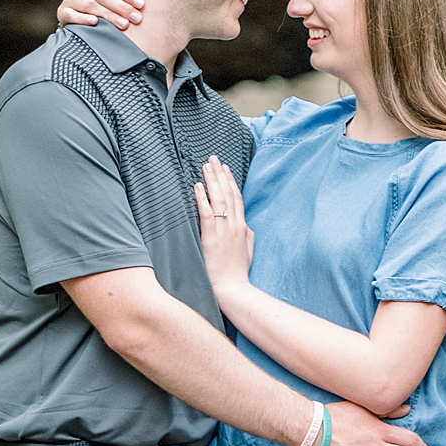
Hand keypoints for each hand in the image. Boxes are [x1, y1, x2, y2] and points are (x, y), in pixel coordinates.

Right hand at [57, 0, 144, 32]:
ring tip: (124, 24)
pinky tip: (96, 23)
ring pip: (90, 6)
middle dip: (122, 7)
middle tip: (136, 18)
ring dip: (108, 15)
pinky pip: (73, 15)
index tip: (141, 4)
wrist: (72, 14)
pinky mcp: (63, 12)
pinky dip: (84, 19)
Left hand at [195, 157, 253, 298]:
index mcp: (243, 226)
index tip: (225, 168)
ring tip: (205, 165)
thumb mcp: (248, 250)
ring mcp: (224, 230)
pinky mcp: (212, 238)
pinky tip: (197, 186)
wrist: (234, 288)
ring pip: (218, 199)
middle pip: (228, 193)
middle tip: (213, 158)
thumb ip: (247, 235)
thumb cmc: (239, 272)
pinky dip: (202, 198)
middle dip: (220, 174)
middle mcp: (235, 224)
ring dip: (211, 180)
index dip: (231, 181)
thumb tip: (246, 225)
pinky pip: (207, 213)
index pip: (237, 198)